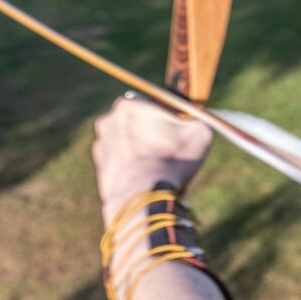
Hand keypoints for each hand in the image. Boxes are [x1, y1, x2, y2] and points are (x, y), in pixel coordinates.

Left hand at [93, 94, 212, 224]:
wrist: (142, 197)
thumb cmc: (171, 161)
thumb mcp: (200, 133)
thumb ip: (198, 118)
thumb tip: (196, 118)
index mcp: (130, 104)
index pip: (153, 102)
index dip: (167, 116)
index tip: (177, 131)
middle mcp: (109, 118)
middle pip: (137, 119)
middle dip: (151, 130)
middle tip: (168, 149)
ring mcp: (101, 142)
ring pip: (128, 139)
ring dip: (141, 147)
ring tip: (158, 165)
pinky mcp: (100, 164)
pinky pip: (120, 158)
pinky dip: (132, 164)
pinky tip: (146, 175)